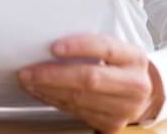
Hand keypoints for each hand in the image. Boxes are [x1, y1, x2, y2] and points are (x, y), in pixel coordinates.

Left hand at [17, 34, 163, 133]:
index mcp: (134, 57)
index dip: (78, 47)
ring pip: (80, 99)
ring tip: (29, 81)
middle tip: (28, 71)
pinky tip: (41, 93)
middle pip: (90, 79)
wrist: (138, 93)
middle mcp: (135, 84)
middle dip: (53, 75)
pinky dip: (54, 101)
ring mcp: (126, 108)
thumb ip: (89, 44)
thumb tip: (48, 41)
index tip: (53, 47)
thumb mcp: (113, 49)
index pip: (106, 48)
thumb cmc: (117, 66)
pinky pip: (77, 113)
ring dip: (48, 90)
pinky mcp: (112, 124)